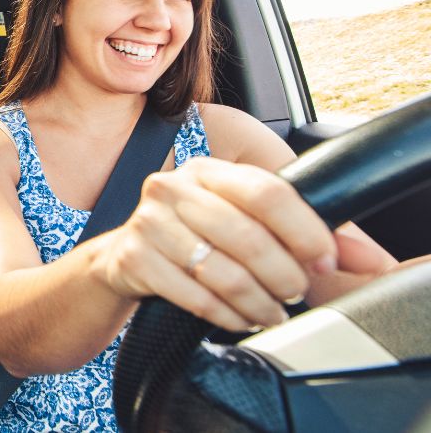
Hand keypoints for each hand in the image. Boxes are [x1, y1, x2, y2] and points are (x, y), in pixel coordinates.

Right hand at [92, 157, 338, 331]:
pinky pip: (194, 296)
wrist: (122, 259)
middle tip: (295, 292)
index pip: (266, 191)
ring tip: (272, 311)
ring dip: (258, 302)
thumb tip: (368, 258)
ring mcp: (147, 223)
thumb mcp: (241, 222)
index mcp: (207, 171)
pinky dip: (226, 315)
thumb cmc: (191, 238)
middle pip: (246, 235)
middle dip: (283, 274)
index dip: (304, 229)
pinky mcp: (132, 258)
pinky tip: (240, 318)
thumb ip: (304, 234)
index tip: (325, 260)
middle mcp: (172, 188)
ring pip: (221, 271)